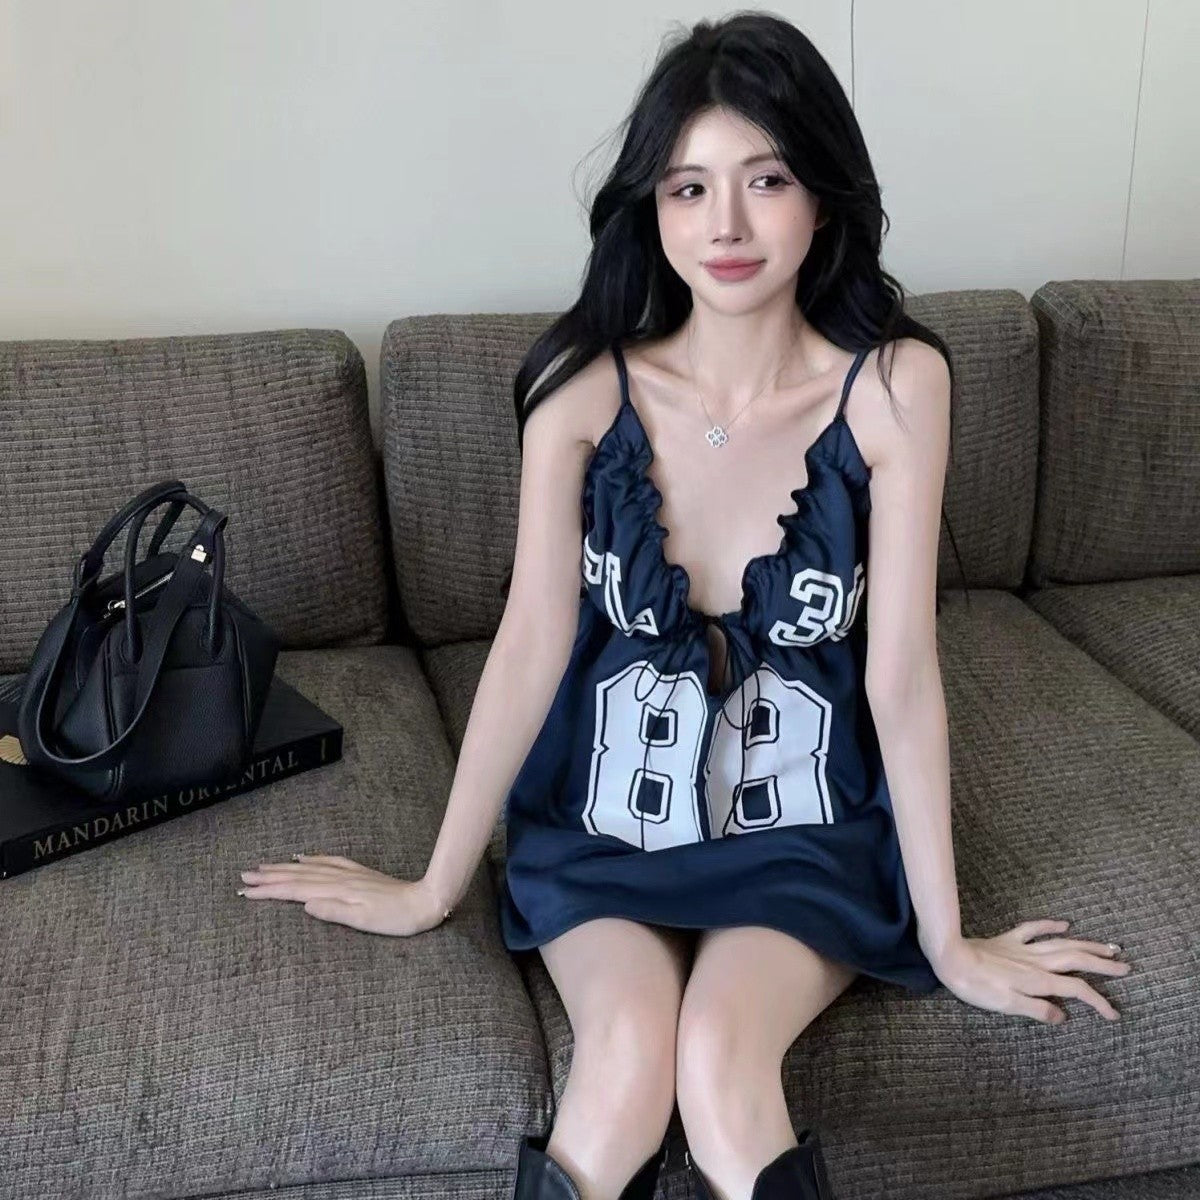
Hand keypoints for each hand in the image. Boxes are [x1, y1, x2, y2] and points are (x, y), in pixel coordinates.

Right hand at [237, 853, 451, 935]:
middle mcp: (340, 880)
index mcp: (337, 893)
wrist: (424, 901)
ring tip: (263, 867)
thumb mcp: (365, 922)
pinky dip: (311, 860)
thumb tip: (306, 904)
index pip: (295, 891)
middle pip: (297, 877)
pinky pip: (328, 862)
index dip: (269, 891)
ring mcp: (349, 875)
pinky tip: (302, 858)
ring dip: (284, 868)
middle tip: (243, 878)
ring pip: (309, 868)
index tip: (245, 892)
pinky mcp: (359, 874)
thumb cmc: (396, 918)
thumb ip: (335, 912)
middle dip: (269, 877)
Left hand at [930, 919, 1132, 1024]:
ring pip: (1062, 944)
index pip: (1077, 990)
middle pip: (1077, 961)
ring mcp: (1022, 948)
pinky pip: (1034, 929)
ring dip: (1087, 945)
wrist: (951, 958)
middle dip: (1103, 965)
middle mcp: (1035, 962)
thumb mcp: (1007, 1006)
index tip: (1114, 1014)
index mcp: (1038, 980)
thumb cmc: (976, 987)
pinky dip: (1051, 925)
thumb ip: (1037, 1010)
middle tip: (1125, 967)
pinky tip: (1064, 923)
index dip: (1098, 1001)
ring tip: (1108, 947)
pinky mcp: (1008, 940)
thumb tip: (1063, 1015)